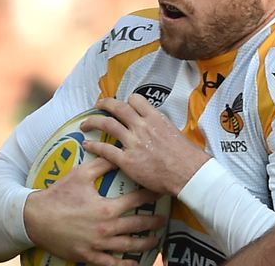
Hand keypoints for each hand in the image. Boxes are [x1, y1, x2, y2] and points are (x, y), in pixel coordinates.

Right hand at [23, 157, 166, 264]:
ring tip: (156, 240)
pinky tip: (135, 263)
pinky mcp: (88, 256)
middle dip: (154, 222)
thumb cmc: (58, 195)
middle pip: (138, 226)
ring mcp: (98, 245)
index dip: (151, 196)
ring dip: (145, 244)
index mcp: (107, 208)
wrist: (34, 219)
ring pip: (129, 246)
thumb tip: (118, 152)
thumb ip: (102, 164)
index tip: (161, 192)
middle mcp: (106, 228)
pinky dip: (125, 264)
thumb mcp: (79, 175)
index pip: (137, 201)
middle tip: (165, 219)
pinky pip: (111, 263)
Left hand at [81, 94, 211, 195]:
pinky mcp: (127, 160)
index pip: (135, 100)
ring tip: (85, 124)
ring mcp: (133, 142)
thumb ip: (162, 128)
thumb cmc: (187, 156)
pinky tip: (87, 145)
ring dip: (93, 121)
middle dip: (105, 104)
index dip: (127, 101)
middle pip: (118, 108)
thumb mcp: (175, 132)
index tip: (124, 105)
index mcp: (155, 118)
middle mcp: (142, 126)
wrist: (188, 174)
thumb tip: (158, 129)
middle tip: (99, 105)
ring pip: (107, 124)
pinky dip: (94, 146)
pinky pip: (105, 149)